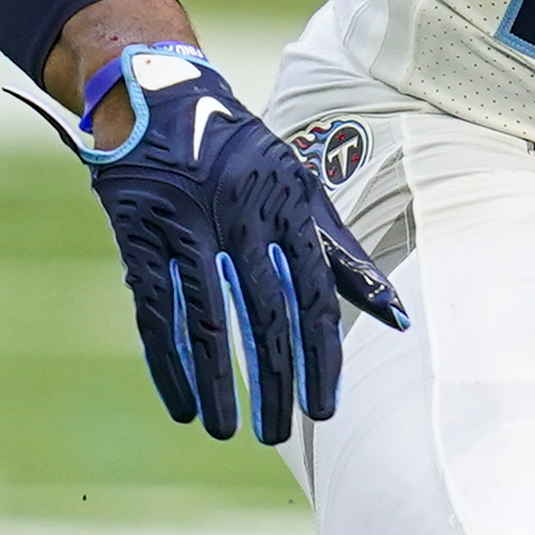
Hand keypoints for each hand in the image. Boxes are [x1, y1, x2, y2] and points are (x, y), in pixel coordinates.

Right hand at [60, 45, 408, 442]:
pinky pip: (153, 312)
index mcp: (286, 203)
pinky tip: (182, 406)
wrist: (159, 100)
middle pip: (260, 312)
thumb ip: (342, 254)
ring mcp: (183, 225)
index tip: (325, 408)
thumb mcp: (300, 189)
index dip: (320, 354)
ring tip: (227, 431)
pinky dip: (167, 363)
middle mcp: (237, 214)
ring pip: (203, 319)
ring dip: (217, 382)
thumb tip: (397, 316)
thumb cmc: (244, 157)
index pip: (312, 292)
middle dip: (273, 379)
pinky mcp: (137, 237)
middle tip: (279, 434)